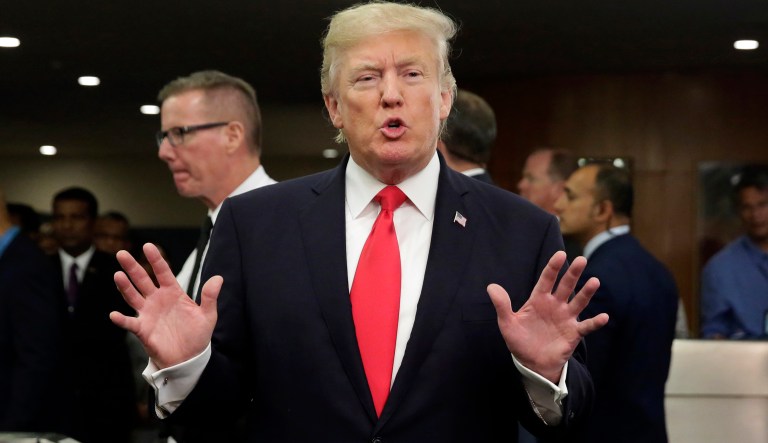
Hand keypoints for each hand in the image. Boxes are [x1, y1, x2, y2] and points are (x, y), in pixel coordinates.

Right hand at [109, 243, 220, 368]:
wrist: (189, 358)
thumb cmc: (197, 335)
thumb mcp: (207, 315)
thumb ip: (209, 296)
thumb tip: (219, 278)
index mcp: (173, 292)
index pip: (163, 272)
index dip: (156, 259)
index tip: (147, 246)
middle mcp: (157, 299)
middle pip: (142, 280)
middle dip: (132, 267)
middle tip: (122, 254)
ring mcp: (148, 313)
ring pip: (133, 296)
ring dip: (125, 287)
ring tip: (118, 275)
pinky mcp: (143, 329)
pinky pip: (130, 323)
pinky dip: (122, 319)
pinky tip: (114, 315)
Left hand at [487, 251, 607, 383]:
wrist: (532, 364)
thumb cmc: (520, 341)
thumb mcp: (507, 323)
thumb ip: (502, 305)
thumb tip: (491, 286)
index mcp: (539, 300)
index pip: (546, 280)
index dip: (553, 267)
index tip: (560, 254)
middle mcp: (555, 305)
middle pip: (565, 286)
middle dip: (573, 274)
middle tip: (581, 260)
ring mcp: (566, 318)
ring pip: (578, 302)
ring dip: (586, 293)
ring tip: (594, 281)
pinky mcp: (574, 333)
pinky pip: (586, 326)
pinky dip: (595, 322)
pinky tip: (604, 317)